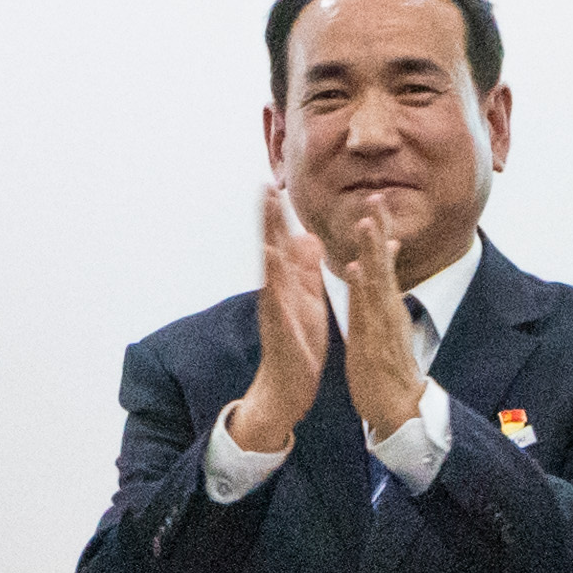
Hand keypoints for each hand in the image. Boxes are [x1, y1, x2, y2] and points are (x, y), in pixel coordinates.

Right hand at [224, 185, 332, 455]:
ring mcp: (275, 308)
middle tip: (263, 186)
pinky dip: (274, 278)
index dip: (278, 216)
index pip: (282, 243)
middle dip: (268, 218)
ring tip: (266, 213)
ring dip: (267, 238)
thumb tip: (306, 238)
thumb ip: (306, 269)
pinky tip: (272, 258)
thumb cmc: (299, 345)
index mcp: (288, 284)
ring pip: (270, 268)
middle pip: (271, 247)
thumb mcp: (308, 299)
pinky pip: (275, 300)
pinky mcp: (279, 327)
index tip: (274, 185)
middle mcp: (277, 292)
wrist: (289, 387)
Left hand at [333, 203, 427, 440]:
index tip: (375, 200)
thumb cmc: (388, 364)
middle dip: (379, 230)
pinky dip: (363, 291)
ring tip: (367, 224)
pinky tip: (357, 271)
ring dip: (371, 252)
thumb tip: (385, 272)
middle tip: (376, 197)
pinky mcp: (373, 343)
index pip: (383, 261)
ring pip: (377, 282)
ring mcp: (382, 325)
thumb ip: (384, 294)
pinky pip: (367, 314)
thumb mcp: (387, 323)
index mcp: (387, 305)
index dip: (379, 231)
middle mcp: (388, 310)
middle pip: (383, 263)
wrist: (398, 405)